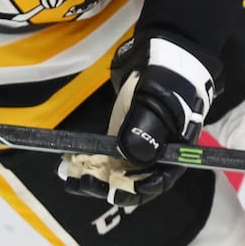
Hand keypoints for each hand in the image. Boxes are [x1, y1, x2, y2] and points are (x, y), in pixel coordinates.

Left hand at [60, 36, 214, 207]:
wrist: (158, 53)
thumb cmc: (165, 78)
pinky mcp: (122, 137)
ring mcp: (139, 145)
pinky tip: (69, 161)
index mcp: (175, 149)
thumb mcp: (157, 101)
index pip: (160, 179)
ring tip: (71, 177)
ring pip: (117, 170)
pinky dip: (90, 161)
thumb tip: (131, 155)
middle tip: (84, 182)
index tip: (115, 192)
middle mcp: (157, 153)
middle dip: (107, 184)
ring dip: (95, 175)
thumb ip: (146, 128)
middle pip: (135, 179)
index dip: (138, 190)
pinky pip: (106, 155)